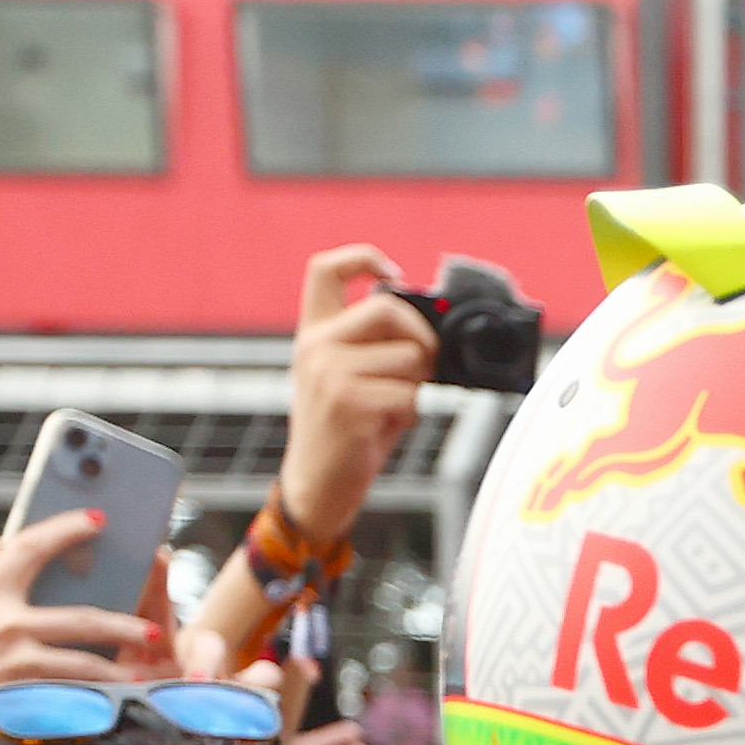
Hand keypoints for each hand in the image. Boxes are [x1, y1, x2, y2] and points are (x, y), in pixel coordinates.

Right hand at [280, 245, 436, 544]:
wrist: (315, 487)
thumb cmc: (344, 433)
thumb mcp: (348, 380)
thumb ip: (375, 349)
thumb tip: (431, 333)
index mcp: (313, 334)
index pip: (324, 271)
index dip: (362, 257)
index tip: (392, 271)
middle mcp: (315, 347)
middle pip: (388, 308)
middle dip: (422, 336)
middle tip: (424, 366)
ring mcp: (328, 374)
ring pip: (409, 356)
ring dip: (417, 385)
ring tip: (393, 407)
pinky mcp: (348, 404)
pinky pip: (408, 395)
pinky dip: (410, 414)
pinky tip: (386, 427)